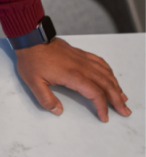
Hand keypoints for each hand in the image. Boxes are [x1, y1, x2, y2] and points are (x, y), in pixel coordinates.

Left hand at [15, 37, 130, 121]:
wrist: (32, 39)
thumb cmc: (32, 61)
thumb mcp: (33, 83)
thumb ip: (46, 99)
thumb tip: (58, 111)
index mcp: (73, 76)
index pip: (95, 94)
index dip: (102, 107)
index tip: (104, 117)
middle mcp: (82, 67)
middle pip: (107, 85)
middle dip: (117, 99)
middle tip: (124, 111)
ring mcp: (83, 59)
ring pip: (106, 74)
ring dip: (116, 87)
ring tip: (123, 98)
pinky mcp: (81, 54)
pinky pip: (101, 63)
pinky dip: (109, 72)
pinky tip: (112, 77)